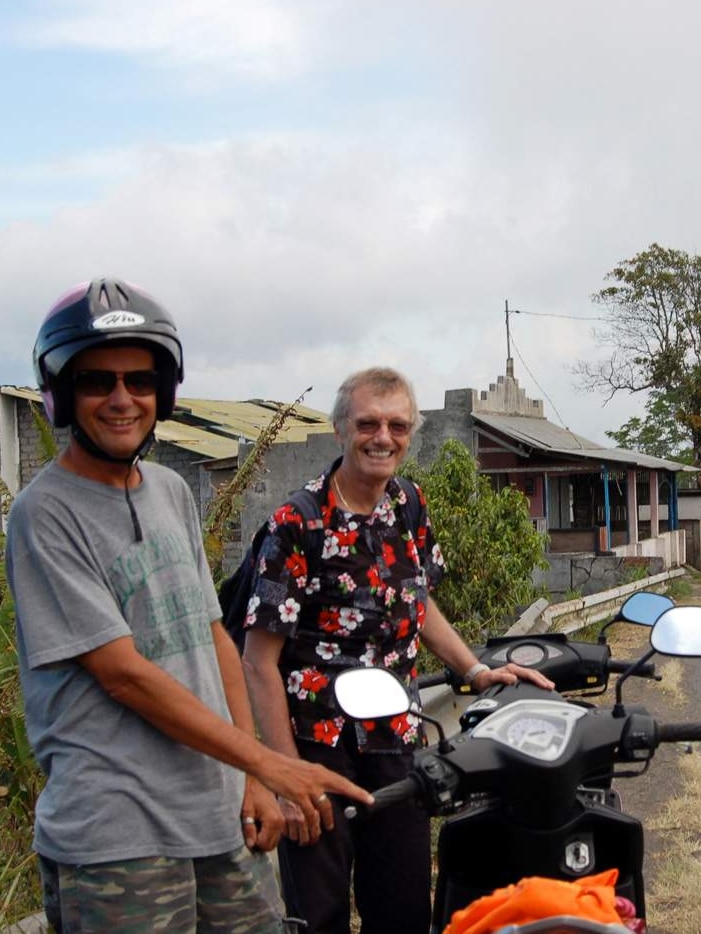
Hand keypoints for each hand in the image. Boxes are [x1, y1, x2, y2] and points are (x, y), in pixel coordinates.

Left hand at [240, 777, 284, 851]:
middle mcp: (281, 822)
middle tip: (251, 831)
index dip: (253, 842)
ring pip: (274, 842)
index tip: (248, 834)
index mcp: (274, 820)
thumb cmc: (253, 792)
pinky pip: (275, 834)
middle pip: (270, 846)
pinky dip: (268, 833)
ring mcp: (283, 820)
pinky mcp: (282, 819)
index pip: (264, 845)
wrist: (259, 780)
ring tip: (256, 825)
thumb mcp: (247, 811)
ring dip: (264, 839)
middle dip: (260, 843)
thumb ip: (249, 829)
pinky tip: (261, 823)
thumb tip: (250, 845)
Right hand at [256, 753, 373, 837]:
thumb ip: (315, 777)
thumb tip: (323, 785)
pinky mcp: (298, 795)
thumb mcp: (304, 769)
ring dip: (325, 821)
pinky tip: (312, 827)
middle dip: (352, 799)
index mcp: (319, 771)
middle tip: (355, 812)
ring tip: (326, 828)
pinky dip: (312, 822)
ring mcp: (309, 787)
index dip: (357, 791)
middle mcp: (318, 777)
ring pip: (324, 808)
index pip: (342, 781)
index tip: (370, 799)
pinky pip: (309, 813)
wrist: (268, 763)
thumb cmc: (283, 766)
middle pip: (340, 790)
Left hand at [472, 663, 554, 692]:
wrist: (480, 679)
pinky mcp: (516, 678)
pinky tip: (539, 687)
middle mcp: (515, 670)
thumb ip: (501, 677)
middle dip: (543, 680)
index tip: (545, 685)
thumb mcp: (491, 678)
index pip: (528, 674)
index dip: (538, 680)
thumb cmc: (485, 679)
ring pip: (532, 676)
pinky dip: (536, 683)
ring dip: (541, 681)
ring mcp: (516, 673)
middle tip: (551, 687)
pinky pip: (529, 679)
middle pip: (533, 673)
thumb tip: (513, 679)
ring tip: (549, 687)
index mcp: (511, 669)